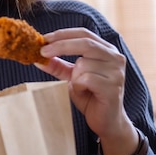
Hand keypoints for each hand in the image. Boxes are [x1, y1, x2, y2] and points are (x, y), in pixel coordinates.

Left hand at [36, 28, 138, 154]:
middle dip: (61, 46)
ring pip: (83, 63)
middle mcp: (115, 57)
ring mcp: (117, 72)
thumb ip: (58, 65)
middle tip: (42, 51)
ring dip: (73, 76)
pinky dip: (78, 86)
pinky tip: (85, 92)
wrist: (106, 121)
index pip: (84, 33)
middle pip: (85, 42)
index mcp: (106, 50)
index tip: (44, 39)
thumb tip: (38, 56)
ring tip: (79, 86)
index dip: (63, 34)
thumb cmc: (90, 95)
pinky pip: (86, 79)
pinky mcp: (114, 87)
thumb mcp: (71, 77)